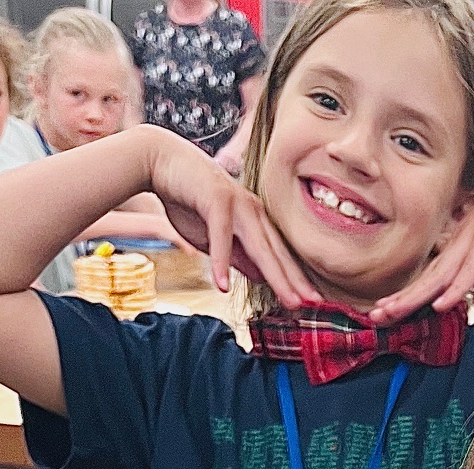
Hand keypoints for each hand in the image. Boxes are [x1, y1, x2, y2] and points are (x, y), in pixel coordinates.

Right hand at [142, 129, 319, 304]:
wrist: (160, 160)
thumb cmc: (188, 197)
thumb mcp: (215, 237)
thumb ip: (237, 255)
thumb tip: (259, 277)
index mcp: (255, 218)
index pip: (279, 254)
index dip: (295, 278)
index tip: (311, 301)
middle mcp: (252, 210)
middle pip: (277, 252)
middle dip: (295, 280)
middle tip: (313, 303)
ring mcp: (236, 203)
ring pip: (260, 245)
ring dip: (275, 275)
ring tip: (288, 300)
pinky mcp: (215, 199)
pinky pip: (221, 235)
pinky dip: (221, 261)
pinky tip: (222, 286)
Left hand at [371, 154, 473, 318]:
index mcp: (465, 249)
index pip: (434, 279)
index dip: (412, 297)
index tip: (391, 312)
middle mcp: (462, 245)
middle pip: (427, 279)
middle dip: (400, 300)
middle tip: (375, 317)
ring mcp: (473, 242)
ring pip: (438, 277)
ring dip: (414, 297)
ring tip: (390, 313)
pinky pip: (468, 270)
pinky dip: (454, 288)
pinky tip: (440, 304)